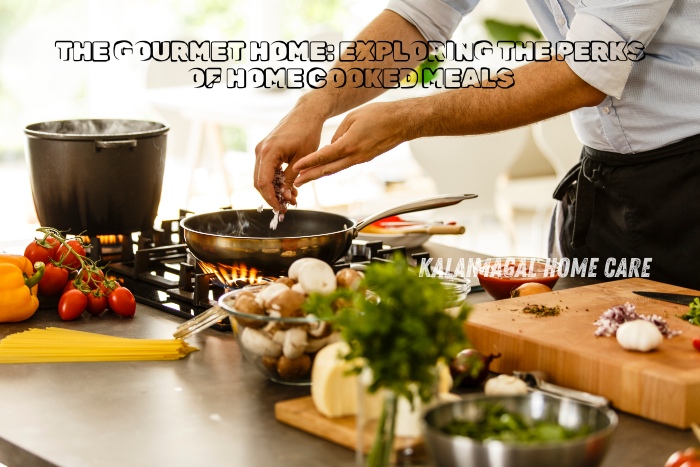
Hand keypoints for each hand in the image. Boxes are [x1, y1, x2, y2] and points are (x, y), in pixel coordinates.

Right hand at [254, 105, 324, 211]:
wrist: (307, 113)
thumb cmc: (307, 132)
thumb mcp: (302, 159)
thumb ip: (291, 178)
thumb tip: (285, 196)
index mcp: (268, 152)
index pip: (263, 183)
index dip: (271, 199)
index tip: (281, 209)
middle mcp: (261, 150)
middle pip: (259, 182)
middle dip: (272, 196)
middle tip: (287, 206)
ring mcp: (261, 149)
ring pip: (262, 177)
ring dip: (274, 189)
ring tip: (291, 197)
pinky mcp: (266, 149)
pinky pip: (266, 169)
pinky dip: (275, 180)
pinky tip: (288, 187)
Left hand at [292, 101, 417, 186]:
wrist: (402, 122)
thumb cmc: (379, 115)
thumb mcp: (352, 118)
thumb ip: (338, 133)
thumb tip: (330, 145)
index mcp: (349, 144)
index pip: (324, 156)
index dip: (308, 163)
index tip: (296, 168)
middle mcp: (354, 156)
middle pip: (327, 169)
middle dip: (310, 176)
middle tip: (296, 183)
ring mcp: (361, 159)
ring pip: (336, 169)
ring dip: (320, 174)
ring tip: (306, 178)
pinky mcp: (365, 158)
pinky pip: (345, 164)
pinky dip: (333, 167)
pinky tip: (325, 167)